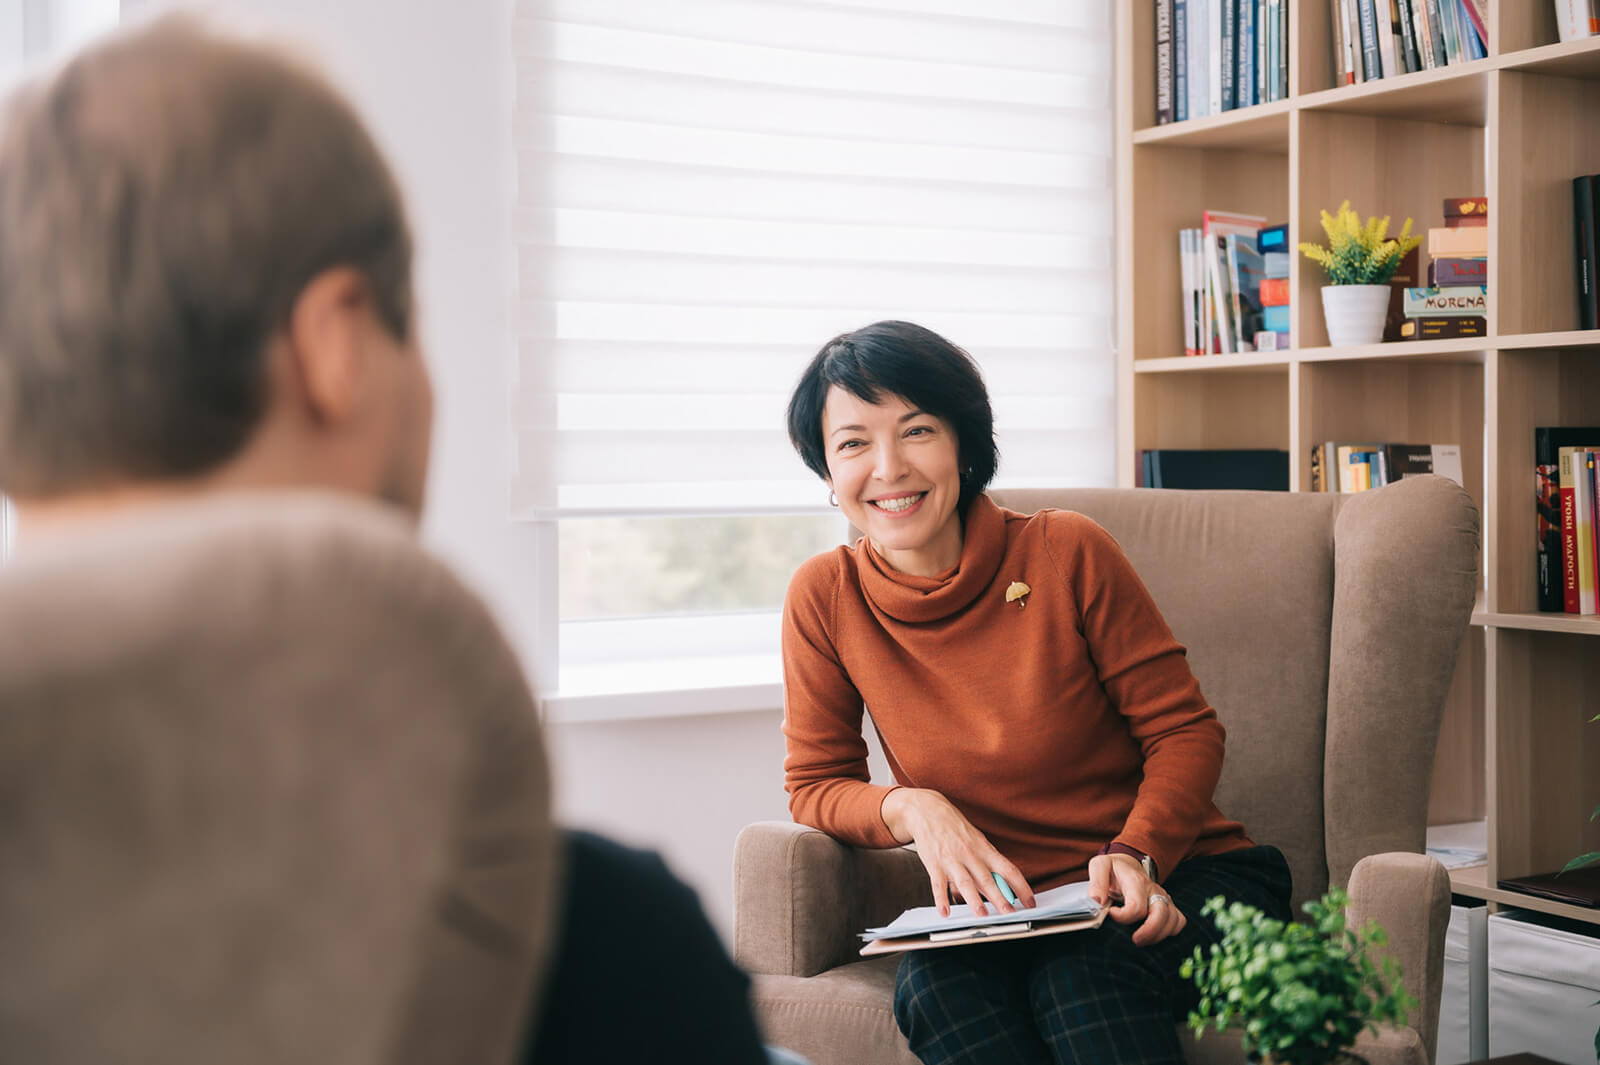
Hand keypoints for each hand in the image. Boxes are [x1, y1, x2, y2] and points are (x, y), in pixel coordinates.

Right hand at [881, 788, 1035, 917]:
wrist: (929, 811)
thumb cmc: (956, 829)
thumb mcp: (977, 841)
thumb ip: (987, 863)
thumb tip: (1002, 887)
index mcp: (984, 849)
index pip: (1009, 869)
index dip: (1021, 886)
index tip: (1030, 902)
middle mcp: (970, 854)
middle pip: (988, 879)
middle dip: (1000, 898)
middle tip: (1010, 913)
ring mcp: (951, 859)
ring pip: (965, 882)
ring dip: (974, 899)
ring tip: (981, 914)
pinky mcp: (934, 864)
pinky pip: (938, 884)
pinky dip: (941, 899)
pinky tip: (945, 912)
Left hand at [1087, 852, 1185, 945]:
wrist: (1128, 864)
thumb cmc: (1113, 869)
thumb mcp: (1100, 866)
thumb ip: (1096, 883)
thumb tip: (1096, 902)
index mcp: (1136, 881)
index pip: (1137, 907)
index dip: (1123, 917)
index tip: (1111, 914)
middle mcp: (1153, 890)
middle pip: (1161, 914)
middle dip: (1149, 932)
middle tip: (1135, 940)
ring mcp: (1163, 897)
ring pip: (1173, 920)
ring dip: (1159, 935)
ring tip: (1142, 939)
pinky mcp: (1169, 905)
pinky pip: (1179, 921)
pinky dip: (1170, 931)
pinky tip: (1155, 933)